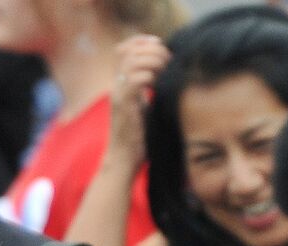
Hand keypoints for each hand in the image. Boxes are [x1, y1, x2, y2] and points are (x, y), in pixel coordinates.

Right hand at [104, 34, 168, 171]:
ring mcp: (118, 94)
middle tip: (169, 61)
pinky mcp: (124, 104)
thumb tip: (171, 80)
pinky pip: (135, 78)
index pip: (125, 49)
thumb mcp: (147, 110)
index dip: (142, 42)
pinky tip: (159, 86)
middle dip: (152, 49)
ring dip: (153, 61)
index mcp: (121, 84)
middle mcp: (117, 86)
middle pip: (129, 50)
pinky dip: (150, 76)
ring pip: (132, 60)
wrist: (123, 162)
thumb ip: (152, 92)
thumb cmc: (138, 141)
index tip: (162, 47)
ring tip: (165, 71)